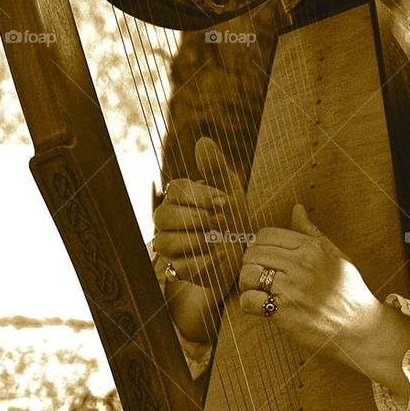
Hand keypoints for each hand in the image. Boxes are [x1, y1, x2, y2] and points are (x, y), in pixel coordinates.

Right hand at [152, 138, 247, 300]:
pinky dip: (204, 261)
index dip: (201, 196)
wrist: (244, 251)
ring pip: (166, 243)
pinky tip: (222, 254)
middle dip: (198, 219)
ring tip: (220, 240)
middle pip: (165, 216)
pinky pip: (181, 267)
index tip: (225, 202)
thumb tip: (203, 141)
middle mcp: (167, 219)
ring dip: (197, 241)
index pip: (177, 190)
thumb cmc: (233, 217)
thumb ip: (216, 168)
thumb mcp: (230, 190)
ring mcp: (169, 245)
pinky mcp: (178, 269)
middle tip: (222, 222)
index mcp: (179, 196)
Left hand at [238, 204, 382, 361]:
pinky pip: (249, 300)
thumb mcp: (336, 256)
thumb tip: (296, 208)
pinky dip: (249, 304)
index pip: (266, 235)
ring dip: (247, 283)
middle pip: (253, 253)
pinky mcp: (285, 312)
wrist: (361, 328)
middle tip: (260, 277)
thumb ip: (311, 232)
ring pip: (248, 274)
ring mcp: (292, 289)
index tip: (265, 258)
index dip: (259, 245)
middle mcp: (301, 265)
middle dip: (251, 264)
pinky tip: (260, 306)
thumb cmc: (349, 292)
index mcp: (311, 248)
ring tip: (259, 291)